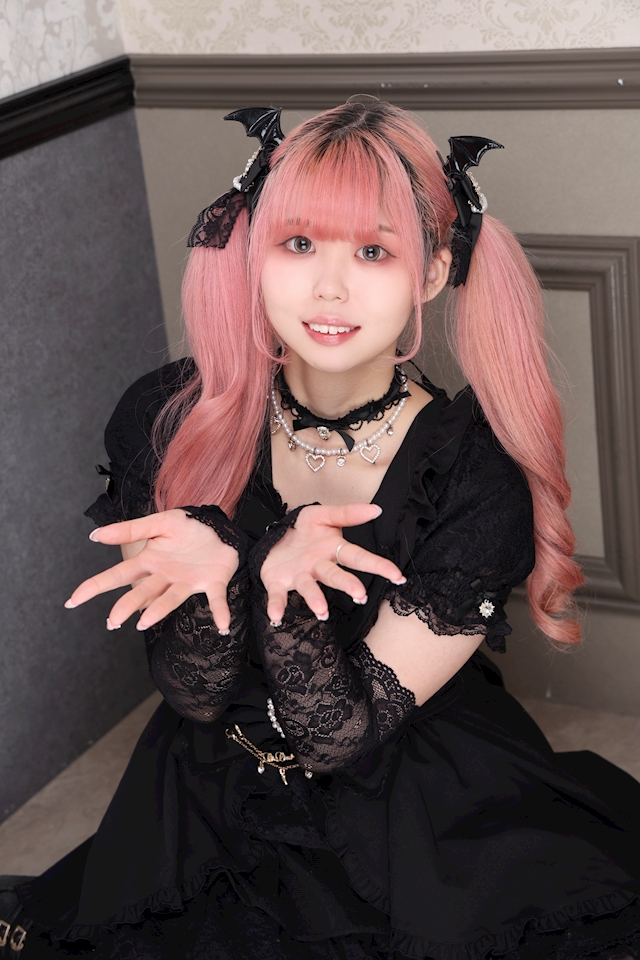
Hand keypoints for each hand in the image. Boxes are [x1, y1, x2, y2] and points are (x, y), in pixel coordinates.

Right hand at [65, 510, 239, 632]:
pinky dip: (220, 613)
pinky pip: (216, 600)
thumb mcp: (159, 522)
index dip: (95, 587)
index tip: (73, 600)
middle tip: (113, 620)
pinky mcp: (213, 583)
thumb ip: (130, 530)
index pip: (118, 575)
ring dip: (159, 611)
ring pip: (171, 599)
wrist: (219, 527)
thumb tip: (95, 535)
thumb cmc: (187, 527)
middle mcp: (166, 577)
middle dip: (126, 606)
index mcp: (151, 561)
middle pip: (142, 593)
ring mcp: (189, 582)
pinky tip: (222, 626)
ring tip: (143, 622)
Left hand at [260, 503, 405, 624]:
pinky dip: (276, 606)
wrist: (274, 539)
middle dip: (348, 585)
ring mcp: (300, 577)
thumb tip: (376, 509)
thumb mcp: (323, 515)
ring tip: (322, 612)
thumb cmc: (304, 530)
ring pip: (309, 588)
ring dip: (316, 600)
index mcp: (332, 551)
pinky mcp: (278, 583)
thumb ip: (348, 513)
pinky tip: (275, 617)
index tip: (397, 576)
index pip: (359, 557)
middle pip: (336, 576)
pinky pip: (278, 596)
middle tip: (360, 595)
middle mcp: (319, 567)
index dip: (378, 566)